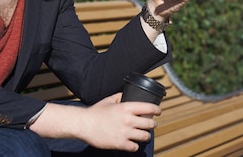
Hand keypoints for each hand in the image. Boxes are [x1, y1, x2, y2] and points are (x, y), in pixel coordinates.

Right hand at [30, 93, 159, 151]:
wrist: (84, 124)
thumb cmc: (95, 112)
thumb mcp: (109, 100)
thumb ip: (120, 96)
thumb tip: (128, 94)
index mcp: (126, 107)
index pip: (149, 108)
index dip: (157, 110)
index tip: (158, 111)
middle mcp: (128, 120)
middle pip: (150, 124)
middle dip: (152, 124)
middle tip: (150, 124)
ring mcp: (125, 133)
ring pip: (145, 136)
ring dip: (145, 135)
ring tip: (142, 134)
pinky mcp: (120, 144)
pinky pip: (135, 147)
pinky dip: (134, 145)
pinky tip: (132, 143)